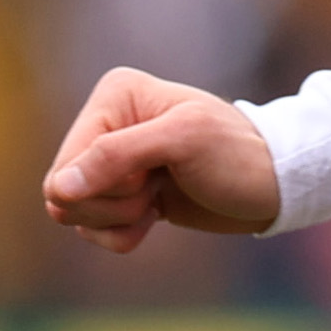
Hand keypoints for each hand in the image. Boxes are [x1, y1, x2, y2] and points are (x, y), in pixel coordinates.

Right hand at [40, 69, 284, 252]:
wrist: (273, 186)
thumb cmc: (237, 155)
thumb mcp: (182, 143)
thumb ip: (115, 157)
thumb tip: (58, 190)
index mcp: (114, 96)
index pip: (67, 164)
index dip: (106, 185)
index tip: (153, 173)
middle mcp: (105, 124)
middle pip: (64, 191)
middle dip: (114, 204)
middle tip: (158, 186)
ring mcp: (111, 161)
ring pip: (77, 213)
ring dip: (121, 219)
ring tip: (160, 197)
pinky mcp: (122, 194)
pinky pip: (94, 229)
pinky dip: (123, 234)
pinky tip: (156, 216)